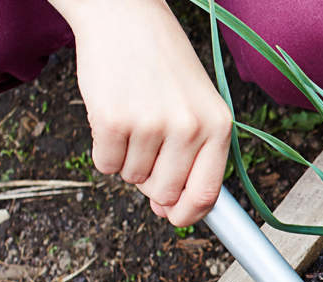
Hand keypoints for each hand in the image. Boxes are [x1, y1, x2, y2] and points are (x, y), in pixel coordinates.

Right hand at [50, 0, 231, 225]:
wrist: (126, 18)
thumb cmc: (163, 65)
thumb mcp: (197, 105)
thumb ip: (194, 157)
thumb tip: (171, 210)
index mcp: (218, 126)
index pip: (208, 193)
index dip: (189, 215)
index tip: (176, 219)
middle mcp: (190, 128)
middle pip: (165, 193)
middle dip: (151, 181)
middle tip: (147, 145)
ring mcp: (152, 125)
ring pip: (132, 179)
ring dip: (127, 159)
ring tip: (134, 119)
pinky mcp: (114, 121)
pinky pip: (105, 164)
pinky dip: (104, 149)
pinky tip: (113, 116)